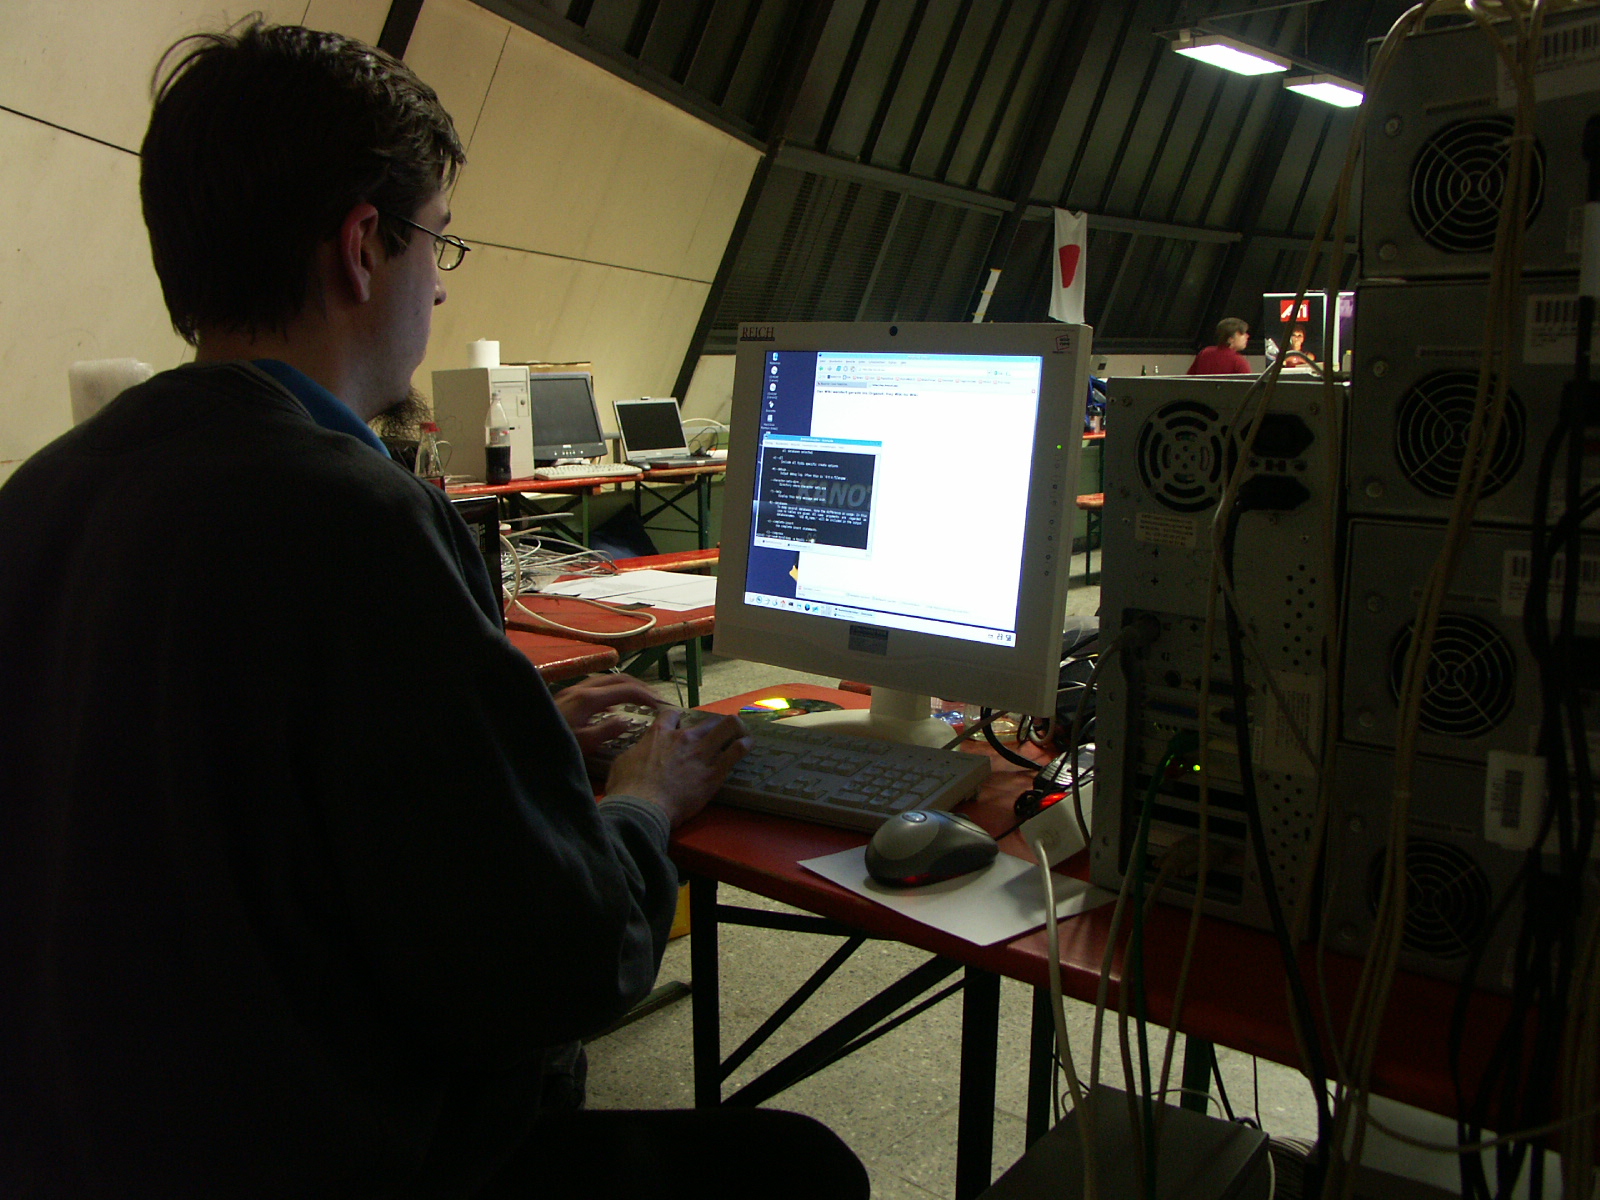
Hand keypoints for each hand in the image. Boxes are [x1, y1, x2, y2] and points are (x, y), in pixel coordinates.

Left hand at [552, 674, 663, 756]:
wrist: (523, 739)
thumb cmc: (552, 744)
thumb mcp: (582, 744)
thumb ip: (606, 731)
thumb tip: (626, 721)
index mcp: (588, 699)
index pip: (626, 689)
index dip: (647, 695)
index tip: (661, 704)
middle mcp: (581, 689)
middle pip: (619, 679)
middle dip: (640, 687)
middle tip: (656, 699)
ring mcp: (573, 691)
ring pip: (607, 681)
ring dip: (626, 687)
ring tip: (640, 699)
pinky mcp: (567, 697)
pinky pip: (596, 687)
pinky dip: (612, 691)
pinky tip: (614, 705)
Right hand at [605, 710, 752, 827]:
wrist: (643, 807)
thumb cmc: (628, 788)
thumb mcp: (623, 762)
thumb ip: (636, 752)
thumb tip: (637, 753)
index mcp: (660, 734)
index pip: (672, 713)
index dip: (677, 717)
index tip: (679, 724)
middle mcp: (684, 738)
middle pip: (707, 721)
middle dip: (713, 726)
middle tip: (716, 734)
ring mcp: (702, 753)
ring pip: (728, 728)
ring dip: (736, 729)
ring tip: (740, 734)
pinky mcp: (715, 772)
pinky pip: (736, 751)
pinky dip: (743, 746)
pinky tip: (746, 745)